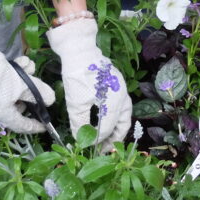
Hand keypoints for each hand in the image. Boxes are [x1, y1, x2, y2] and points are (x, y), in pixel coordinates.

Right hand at [0, 20, 54, 133]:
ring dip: (21, 79)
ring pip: (8, 91)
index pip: (21, 126)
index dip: (34, 126)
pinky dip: (10, 74)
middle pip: (15, 105)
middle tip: (35, 82)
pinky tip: (19, 62)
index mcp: (1, 114)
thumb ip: (38, 93)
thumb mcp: (23, 85)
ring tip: (28, 65)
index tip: (43, 125)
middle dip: (28, 92)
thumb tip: (50, 100)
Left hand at [46, 18, 131, 144]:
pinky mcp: (117, 84)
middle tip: (104, 149)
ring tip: (106, 139)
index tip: (88, 146)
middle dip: (114, 139)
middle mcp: (122, 98)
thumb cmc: (78, 76)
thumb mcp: (75, 103)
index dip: (97, 140)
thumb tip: (80, 139)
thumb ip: (80, 124)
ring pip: (123, 115)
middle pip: (123, 124)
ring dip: (116, 128)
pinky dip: (114, 116)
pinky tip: (103, 120)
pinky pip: (120, 105)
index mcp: (114, 104)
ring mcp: (121, 90)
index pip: (107, 129)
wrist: (80, 50)